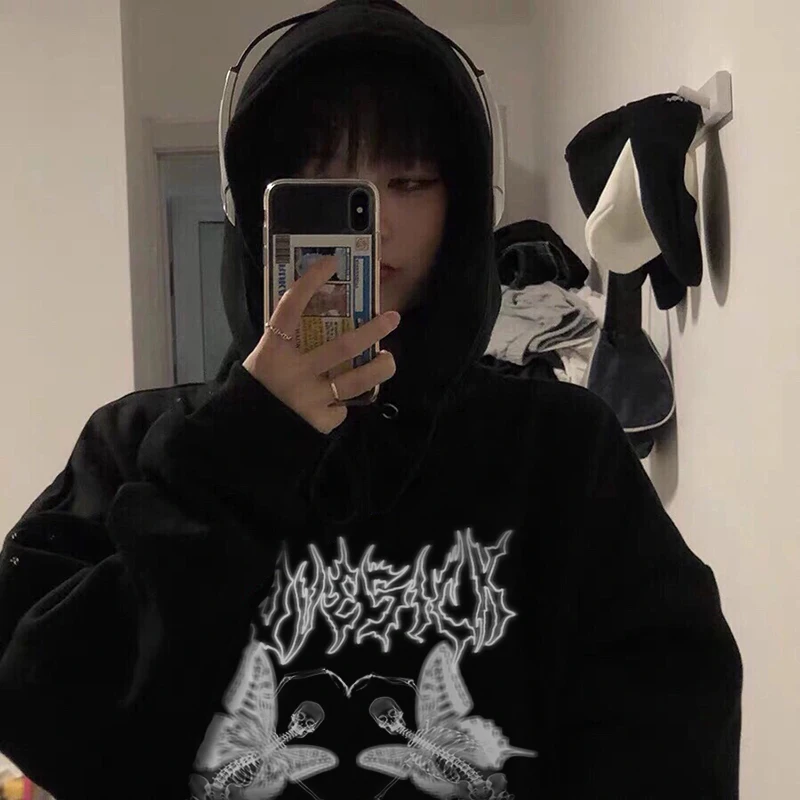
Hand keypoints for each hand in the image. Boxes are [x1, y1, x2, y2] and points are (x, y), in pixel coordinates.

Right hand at [243, 256, 398, 433]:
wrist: (251, 429)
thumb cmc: (260, 386)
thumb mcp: (266, 357)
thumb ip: (288, 340)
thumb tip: (320, 312)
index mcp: (274, 351)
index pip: (290, 308)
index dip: (310, 283)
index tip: (331, 262)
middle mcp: (294, 372)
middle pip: (342, 347)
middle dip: (372, 331)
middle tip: (392, 318)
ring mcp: (310, 398)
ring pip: (356, 380)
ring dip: (379, 367)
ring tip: (388, 358)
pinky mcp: (320, 420)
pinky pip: (344, 406)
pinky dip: (347, 400)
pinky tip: (346, 397)